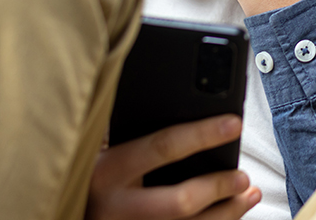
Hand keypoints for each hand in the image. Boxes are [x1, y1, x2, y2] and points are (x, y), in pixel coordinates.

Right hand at [86, 114, 259, 219]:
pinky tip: (230, 214)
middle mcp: (116, 208)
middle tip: (242, 175)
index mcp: (106, 171)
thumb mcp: (99, 150)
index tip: (234, 123)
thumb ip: (131, 135)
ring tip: (248, 194)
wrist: (67, 212)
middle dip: (218, 187)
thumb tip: (187, 106)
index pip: (163, 147)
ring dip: (227, 213)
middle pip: (180, 201)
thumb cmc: (87, 174)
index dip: (203, 134)